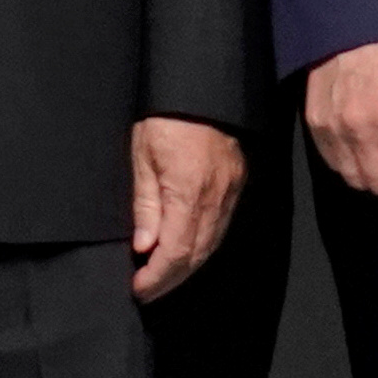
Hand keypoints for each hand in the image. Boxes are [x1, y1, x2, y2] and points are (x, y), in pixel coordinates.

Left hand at [127, 114, 246, 299]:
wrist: (203, 86)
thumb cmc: (166, 118)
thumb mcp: (143, 157)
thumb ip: (146, 204)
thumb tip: (145, 246)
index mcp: (189, 194)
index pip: (176, 253)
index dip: (157, 277)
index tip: (138, 289)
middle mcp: (216, 199)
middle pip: (197, 255)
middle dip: (171, 279)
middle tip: (148, 290)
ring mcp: (231, 192)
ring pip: (212, 244)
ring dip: (188, 267)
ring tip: (163, 277)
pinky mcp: (238, 184)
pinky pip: (221, 227)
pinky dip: (203, 246)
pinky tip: (187, 250)